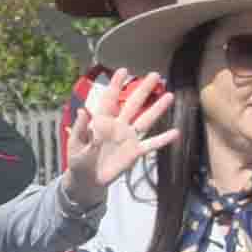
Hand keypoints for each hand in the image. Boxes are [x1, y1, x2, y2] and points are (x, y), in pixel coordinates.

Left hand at [60, 72, 179, 204]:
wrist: (88, 181)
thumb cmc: (79, 160)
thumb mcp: (76, 145)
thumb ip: (81, 129)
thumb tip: (82, 111)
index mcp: (102, 121)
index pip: (110, 99)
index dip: (116, 85)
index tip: (124, 70)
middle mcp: (118, 126)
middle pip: (133, 104)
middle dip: (143, 89)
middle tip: (155, 75)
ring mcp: (128, 138)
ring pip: (145, 120)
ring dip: (157, 109)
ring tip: (169, 96)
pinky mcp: (134, 152)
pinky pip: (151, 144)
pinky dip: (163, 139)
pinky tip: (176, 132)